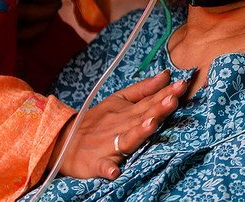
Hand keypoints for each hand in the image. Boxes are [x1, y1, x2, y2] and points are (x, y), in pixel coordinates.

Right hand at [51, 70, 191, 178]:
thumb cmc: (96, 121)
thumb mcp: (118, 100)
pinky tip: (115, 171)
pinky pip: (102, 167)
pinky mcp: (96, 163)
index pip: (149, 101)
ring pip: (126, 139)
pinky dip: (108, 169)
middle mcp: (120, 127)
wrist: (63, 141)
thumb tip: (166, 74)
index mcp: (127, 113)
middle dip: (158, 108)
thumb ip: (143, 89)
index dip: (165, 93)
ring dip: (138, 133)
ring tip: (151, 125)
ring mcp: (108, 146)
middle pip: (142, 117)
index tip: (181, 84)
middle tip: (174, 98)